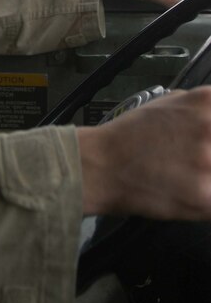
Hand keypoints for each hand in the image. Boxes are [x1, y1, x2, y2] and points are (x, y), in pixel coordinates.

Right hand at [78, 87, 210, 219]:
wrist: (103, 164)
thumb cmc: (135, 132)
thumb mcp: (172, 103)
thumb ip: (205, 109)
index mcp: (207, 102)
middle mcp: (210, 128)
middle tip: (202, 160)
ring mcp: (208, 163)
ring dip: (210, 177)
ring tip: (194, 174)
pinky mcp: (204, 198)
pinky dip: (208, 200)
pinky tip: (195, 193)